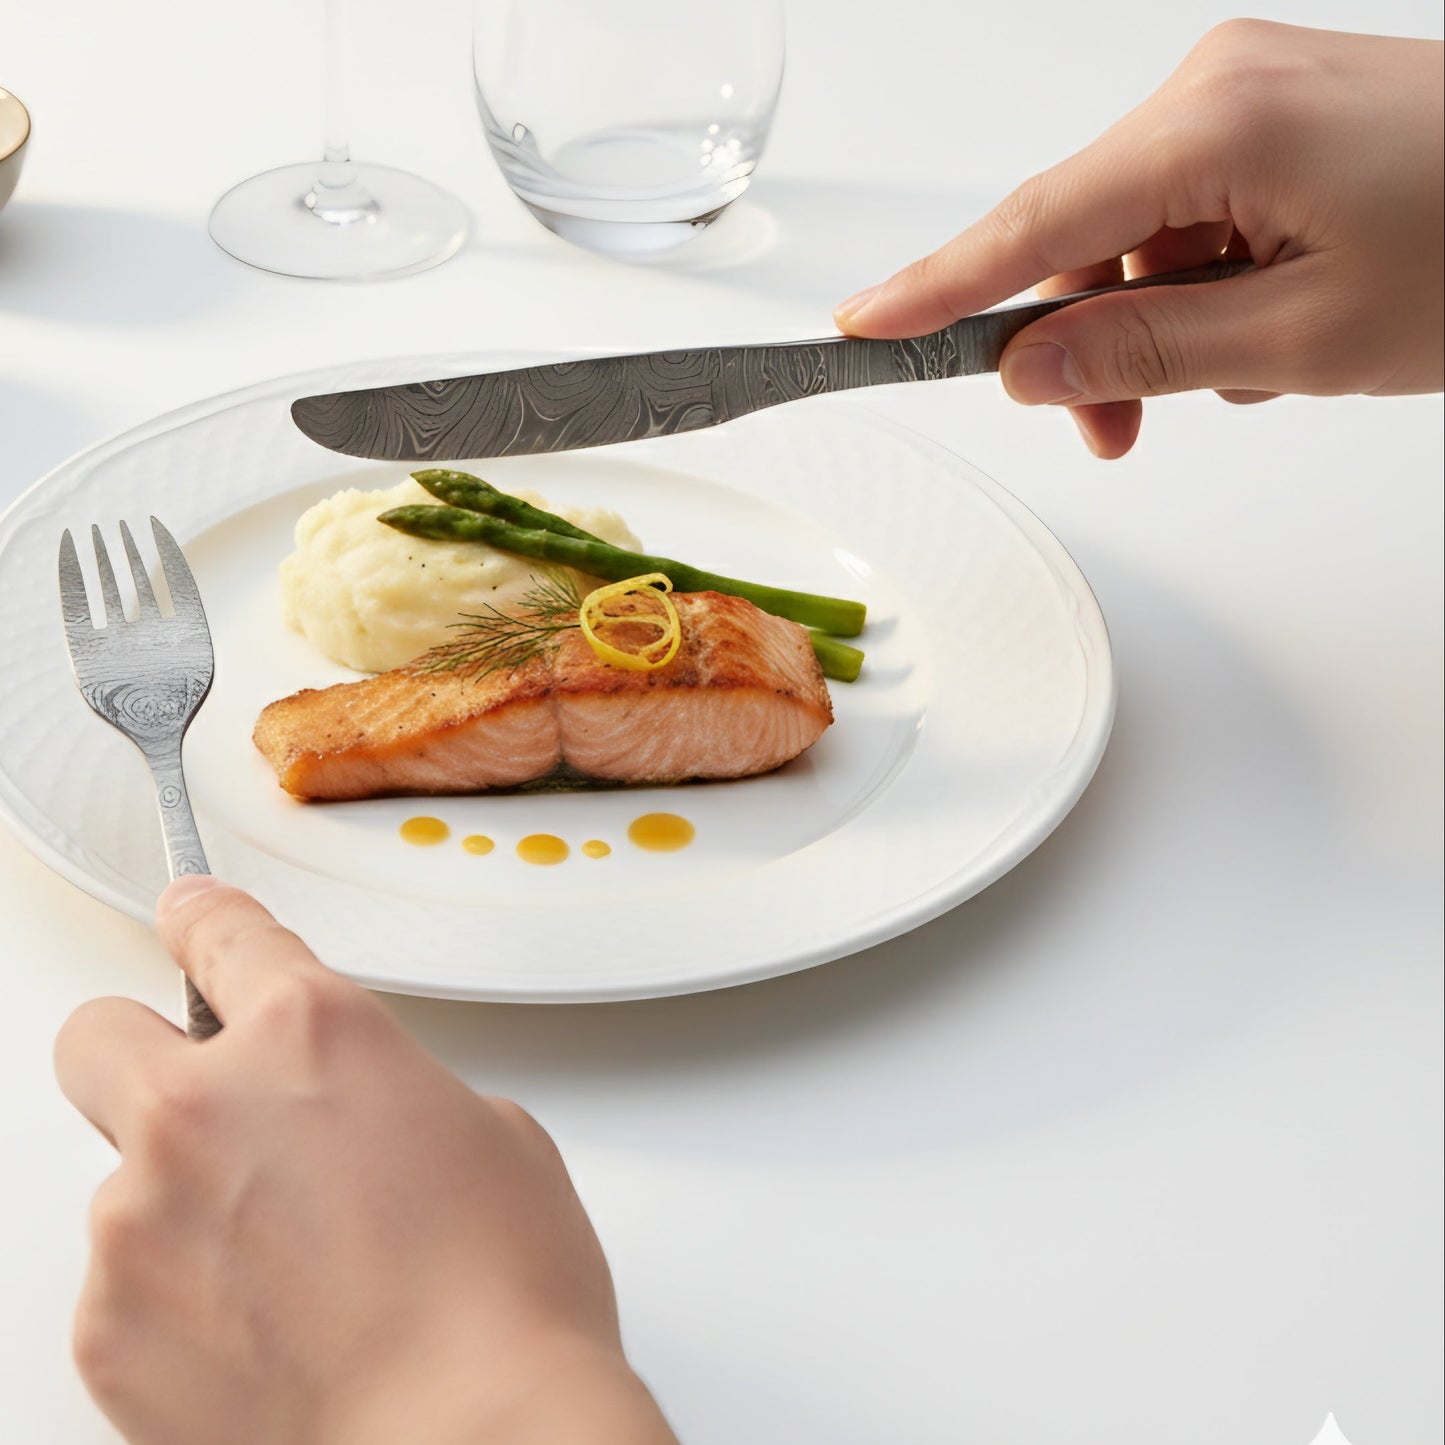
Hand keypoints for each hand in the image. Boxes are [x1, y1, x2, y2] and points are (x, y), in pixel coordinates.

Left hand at [54, 876, 676, 1444]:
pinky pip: (122, 1286)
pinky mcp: (106, 1329)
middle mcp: (205, 1107)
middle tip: (212, 1111)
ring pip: (122, 1180)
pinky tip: (266, 1336)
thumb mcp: (493, 1138)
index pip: (221, 933)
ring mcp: (139, 1220)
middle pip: (99, 1036)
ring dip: (183, 1203)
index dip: (203, 918)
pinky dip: (176, 1300)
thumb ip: (397, 1095)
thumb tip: (365, 1123)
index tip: (189, 917)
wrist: (469, 1439)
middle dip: (143, 1054)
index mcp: (312, 1034)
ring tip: (288, 1275)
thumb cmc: (502, 1297)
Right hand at [834, 22, 1443, 457]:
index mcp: (1217, 125)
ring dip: (1152, 321)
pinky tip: (1262, 325)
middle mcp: (1217, 85)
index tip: (866, 325)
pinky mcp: (1277, 113)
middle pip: (1079, 230)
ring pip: (1134, 232)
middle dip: (1083, 336)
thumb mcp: (1303, 337)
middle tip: (1109, 431)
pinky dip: (1201, 283)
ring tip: (1232, 379)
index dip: (942, 285)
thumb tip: (1029, 367)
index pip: (1034, 221)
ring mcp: (1249, 92)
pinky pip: (1190, 212)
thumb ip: (1146, 353)